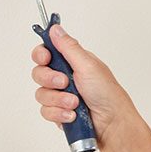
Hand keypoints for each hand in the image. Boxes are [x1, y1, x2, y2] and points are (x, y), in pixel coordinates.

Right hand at [31, 25, 133, 144]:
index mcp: (71, 62)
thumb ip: (68, 47)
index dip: (41, 55)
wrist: (112, 123)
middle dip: (50, 80)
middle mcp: (63, 77)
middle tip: (64, 83)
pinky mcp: (58, 112)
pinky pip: (45, 111)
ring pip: (41, 94)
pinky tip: (71, 115)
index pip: (45, 52)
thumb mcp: (87, 65)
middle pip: (38, 73)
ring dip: (58, 99)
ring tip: (74, 103)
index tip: (46, 59)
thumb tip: (55, 28)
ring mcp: (60, 95)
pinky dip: (58, 113)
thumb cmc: (106, 93)